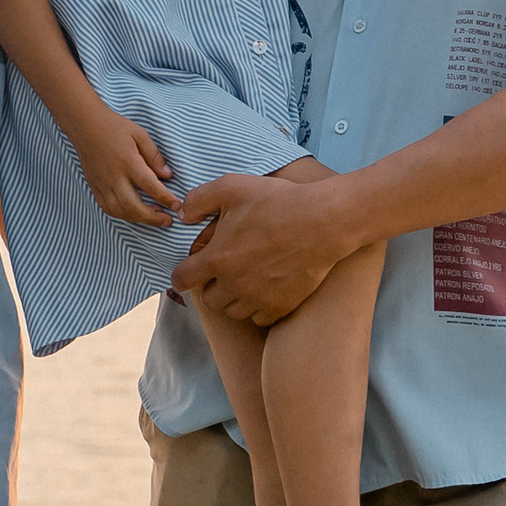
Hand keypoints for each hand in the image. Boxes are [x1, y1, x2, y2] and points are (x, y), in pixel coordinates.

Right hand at [74, 110, 179, 225]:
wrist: (85, 126)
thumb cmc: (115, 127)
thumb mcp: (140, 135)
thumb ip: (154, 156)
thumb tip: (167, 175)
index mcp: (128, 162)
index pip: (149, 185)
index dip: (165, 198)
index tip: (177, 206)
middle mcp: (114, 177)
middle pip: (133, 206)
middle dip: (152, 218)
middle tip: (168, 221)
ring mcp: (102, 184)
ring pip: (120, 211)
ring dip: (138, 219)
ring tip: (154, 217)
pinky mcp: (95, 187)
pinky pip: (108, 208)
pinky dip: (123, 215)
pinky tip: (134, 213)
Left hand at [172, 166, 352, 326]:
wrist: (324, 221)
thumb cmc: (278, 201)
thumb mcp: (232, 187)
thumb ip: (199, 200)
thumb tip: (184, 216)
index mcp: (218, 258)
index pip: (183, 279)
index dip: (181, 274)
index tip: (187, 271)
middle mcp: (235, 285)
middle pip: (209, 299)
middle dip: (211, 285)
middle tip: (223, 269)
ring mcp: (259, 298)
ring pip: (233, 311)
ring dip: (233, 298)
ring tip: (244, 280)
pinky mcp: (282, 306)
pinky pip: (259, 318)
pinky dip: (257, 307)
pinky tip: (264, 289)